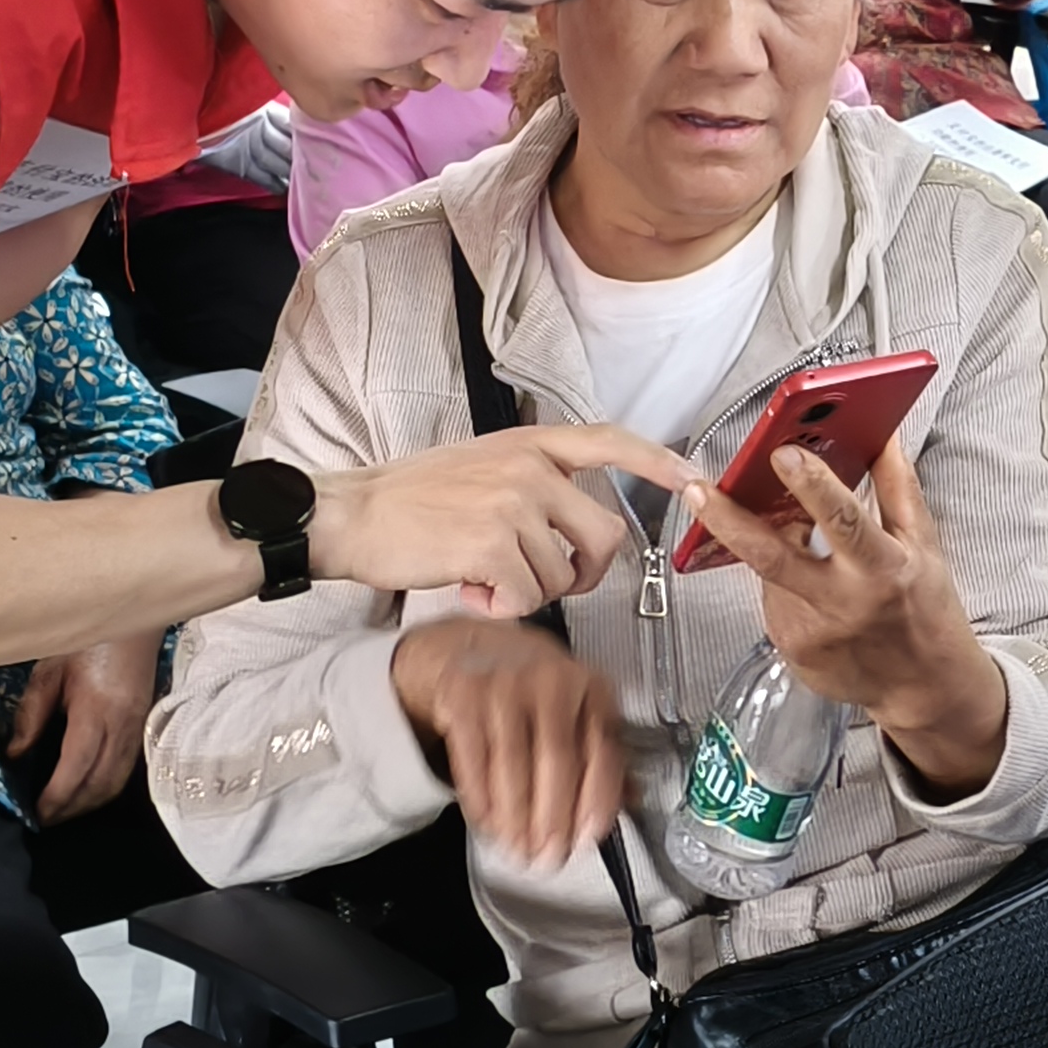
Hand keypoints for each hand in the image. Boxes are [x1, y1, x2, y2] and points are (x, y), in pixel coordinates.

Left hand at [8, 631, 158, 821]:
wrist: (131, 618)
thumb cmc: (85, 638)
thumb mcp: (49, 670)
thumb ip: (32, 714)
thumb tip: (16, 755)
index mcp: (96, 709)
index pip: (77, 766)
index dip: (57, 796)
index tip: (37, 812)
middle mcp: (122, 725)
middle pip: (100, 784)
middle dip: (72, 809)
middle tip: (45, 820)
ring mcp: (137, 727)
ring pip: (116, 781)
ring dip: (90, 803)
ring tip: (62, 810)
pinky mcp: (143, 726)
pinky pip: (125, 769)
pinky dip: (104, 788)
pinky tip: (86, 789)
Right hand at [308, 423, 698, 616]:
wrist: (353, 514)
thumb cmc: (411, 501)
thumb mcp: (481, 468)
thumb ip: (534, 484)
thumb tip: (575, 530)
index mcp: (530, 445)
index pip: (609, 440)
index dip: (657, 460)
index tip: (694, 476)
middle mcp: (530, 468)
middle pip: (605, 537)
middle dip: (583, 575)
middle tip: (545, 582)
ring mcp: (513, 503)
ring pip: (562, 577)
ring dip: (525, 592)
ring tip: (480, 575)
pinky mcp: (493, 544)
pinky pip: (526, 597)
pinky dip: (499, 606)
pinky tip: (468, 588)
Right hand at [390, 616, 626, 865]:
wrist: (470, 646)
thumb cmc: (533, 686)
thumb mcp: (578, 707)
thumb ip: (603, 751)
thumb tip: (631, 800)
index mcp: (591, 687)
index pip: (602, 752)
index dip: (596, 802)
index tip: (587, 838)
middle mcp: (552, 680)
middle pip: (557, 762)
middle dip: (552, 820)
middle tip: (548, 856)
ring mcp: (505, 685)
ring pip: (513, 765)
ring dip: (515, 818)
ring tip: (518, 848)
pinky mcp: (464, 696)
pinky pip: (473, 759)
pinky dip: (481, 799)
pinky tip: (488, 822)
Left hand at [677, 435, 1008, 797]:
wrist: (923, 688)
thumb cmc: (926, 611)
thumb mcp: (924, 544)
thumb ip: (898, 486)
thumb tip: (882, 433)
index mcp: (883, 570)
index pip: (843, 521)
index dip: (812, 486)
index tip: (783, 453)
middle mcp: (844, 605)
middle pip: (772, 557)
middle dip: (728, 519)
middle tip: (697, 489)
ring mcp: (810, 634)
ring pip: (769, 574)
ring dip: (777, 550)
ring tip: (809, 549)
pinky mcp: (790, 651)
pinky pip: (772, 601)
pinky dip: (784, 584)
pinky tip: (813, 591)